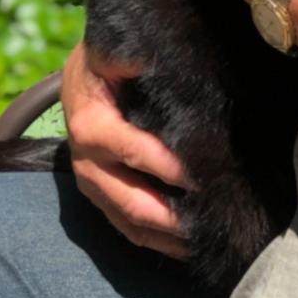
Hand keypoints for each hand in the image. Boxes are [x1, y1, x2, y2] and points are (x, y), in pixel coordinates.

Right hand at [62, 41, 191, 258]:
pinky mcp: (102, 200)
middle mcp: (88, 164)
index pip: (134, 152)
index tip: (204, 175)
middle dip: (174, 214)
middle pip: (132, 201)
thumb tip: (149, 61)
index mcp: (91, 126)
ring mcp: (94, 186)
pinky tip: (192, 244)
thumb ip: (129, 59)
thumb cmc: (105, 64)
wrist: (81, 80)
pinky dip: (160, 241)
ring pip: (131, 223)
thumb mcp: (111, 53)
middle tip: (215, 216)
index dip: (169, 167)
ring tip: (208, 237)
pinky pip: (129, 231)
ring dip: (170, 235)